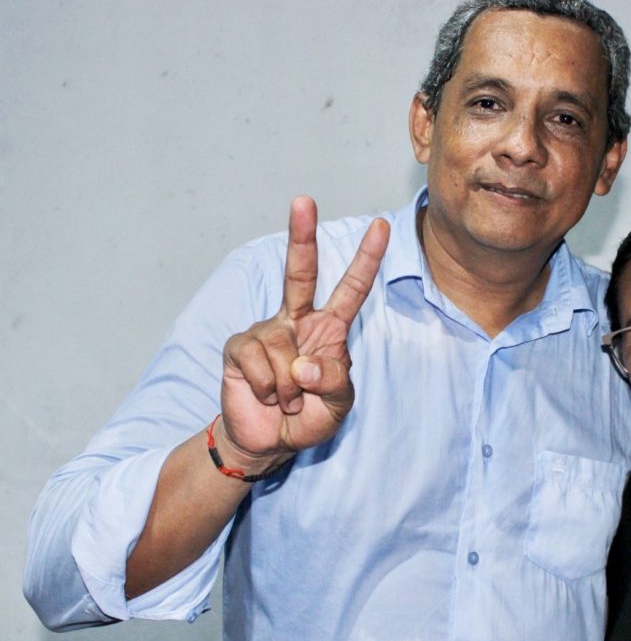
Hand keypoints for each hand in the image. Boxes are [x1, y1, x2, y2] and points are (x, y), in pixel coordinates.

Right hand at [218, 196, 389, 470]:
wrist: (269, 440)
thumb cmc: (310, 416)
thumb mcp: (337, 404)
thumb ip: (332, 381)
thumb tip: (303, 362)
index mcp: (329, 329)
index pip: (352, 288)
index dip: (366, 259)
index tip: (381, 226)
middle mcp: (297, 321)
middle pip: (300, 273)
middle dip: (301, 236)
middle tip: (304, 200)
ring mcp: (267, 331)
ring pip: (282, 345)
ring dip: (289, 386)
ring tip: (289, 399)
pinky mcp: (239, 347)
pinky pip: (257, 361)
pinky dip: (267, 387)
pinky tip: (266, 395)